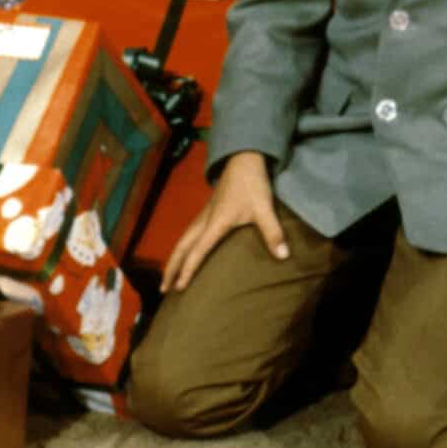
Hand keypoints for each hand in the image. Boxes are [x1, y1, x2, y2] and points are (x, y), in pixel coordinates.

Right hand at [163, 152, 287, 293]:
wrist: (244, 158)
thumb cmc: (252, 183)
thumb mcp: (265, 208)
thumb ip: (273, 232)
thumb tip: (284, 256)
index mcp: (216, 223)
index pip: (197, 251)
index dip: (187, 270)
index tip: (179, 288)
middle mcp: (205, 221)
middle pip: (181, 247)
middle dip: (171, 269)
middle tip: (162, 289)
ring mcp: (204, 215)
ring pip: (182, 240)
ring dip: (174, 258)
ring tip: (167, 277)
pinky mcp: (208, 210)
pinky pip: (189, 233)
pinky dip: (182, 247)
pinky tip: (184, 253)